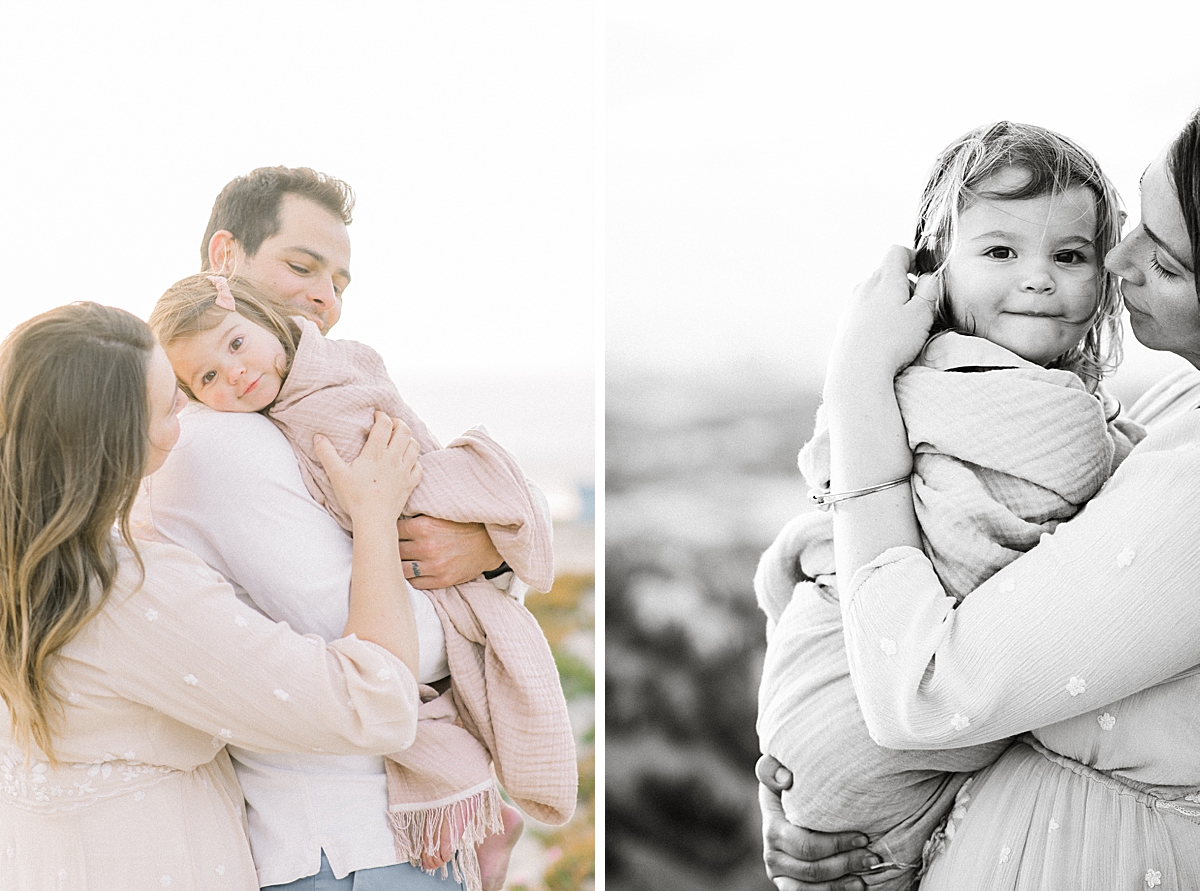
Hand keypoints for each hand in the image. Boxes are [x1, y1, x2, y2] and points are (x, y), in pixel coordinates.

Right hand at [314, 412, 421, 524]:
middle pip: (404, 431)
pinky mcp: (410, 484)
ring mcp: (404, 471)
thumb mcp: (337, 474)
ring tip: (400, 439)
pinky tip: (408, 462)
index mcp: (376, 453)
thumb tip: (318, 437)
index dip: (381, 416)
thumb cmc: (355, 497)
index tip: (376, 415)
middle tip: (390, 424)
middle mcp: (393, 459)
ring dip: (409, 439)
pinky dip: (415, 461)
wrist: (374, 520)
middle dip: (398, 423)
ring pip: (415, 446)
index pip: (384, 425)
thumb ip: (327, 454)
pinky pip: (419, 467)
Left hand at [397, 515, 502, 589]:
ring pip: (401, 570)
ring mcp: (434, 566)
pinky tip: (412, 570)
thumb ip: (416, 517)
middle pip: (393, 551)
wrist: (489, 543)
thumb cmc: (462, 525)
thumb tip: (390, 518)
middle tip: (389, 548)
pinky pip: (415, 583)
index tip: (387, 532)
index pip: (391, 531)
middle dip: (390, 549)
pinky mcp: (441, 580)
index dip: (387, 531)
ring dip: (398, 566)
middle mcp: (426, 547)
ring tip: (398, 561)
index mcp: (423, 527)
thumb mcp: (439, 515)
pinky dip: (411, 578)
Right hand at [756, 755, 878, 890]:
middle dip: (847, 862)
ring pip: (812, 885)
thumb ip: (774, 769)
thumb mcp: (781, 772)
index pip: (804, 843)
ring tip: (867, 872)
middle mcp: (771, 852)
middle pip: (812, 867)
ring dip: (843, 882)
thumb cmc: (793, 787)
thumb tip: (786, 779)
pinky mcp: (787, 885)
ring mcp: (778, 872)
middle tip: (872, 856)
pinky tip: (854, 886)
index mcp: (772, 824)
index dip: (836, 844)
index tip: (863, 836)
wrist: (787, 809)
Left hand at [827, 245, 938, 389]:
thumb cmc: (891, 342)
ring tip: (901, 326)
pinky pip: (865, 310)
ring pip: (875, 293)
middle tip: (917, 307)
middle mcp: (864, 286)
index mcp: (884, 278)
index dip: (912, 257)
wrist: (857, 370)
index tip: (922, 272)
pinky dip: (877, 316)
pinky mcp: (845, 322)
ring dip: (890, 302)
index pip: (896, 252)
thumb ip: (930, 289)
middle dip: (904, 285)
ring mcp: (852, 304)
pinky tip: (884, 337)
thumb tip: (929, 277)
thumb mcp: (922, 313)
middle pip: (886, 273)